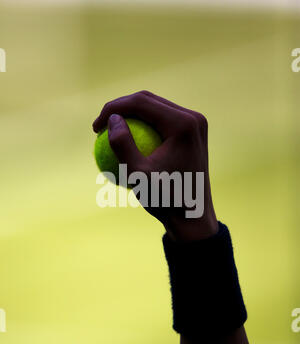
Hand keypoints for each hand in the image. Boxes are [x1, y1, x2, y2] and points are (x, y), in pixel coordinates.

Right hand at [93, 91, 217, 240]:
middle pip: (149, 100)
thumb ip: (122, 145)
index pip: (141, 102)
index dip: (113, 108)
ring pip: (155, 109)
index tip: (95, 127)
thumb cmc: (166, 200)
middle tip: (99, 127)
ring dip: (130, 116)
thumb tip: (112, 119)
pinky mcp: (193, 133)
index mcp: (184, 124)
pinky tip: (126, 140)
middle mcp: (194, 118)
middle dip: (119, 108)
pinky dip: (143, 127)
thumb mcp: (137, 176)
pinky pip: (163, 122)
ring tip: (110, 132)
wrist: (193, 217)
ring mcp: (196, 125)